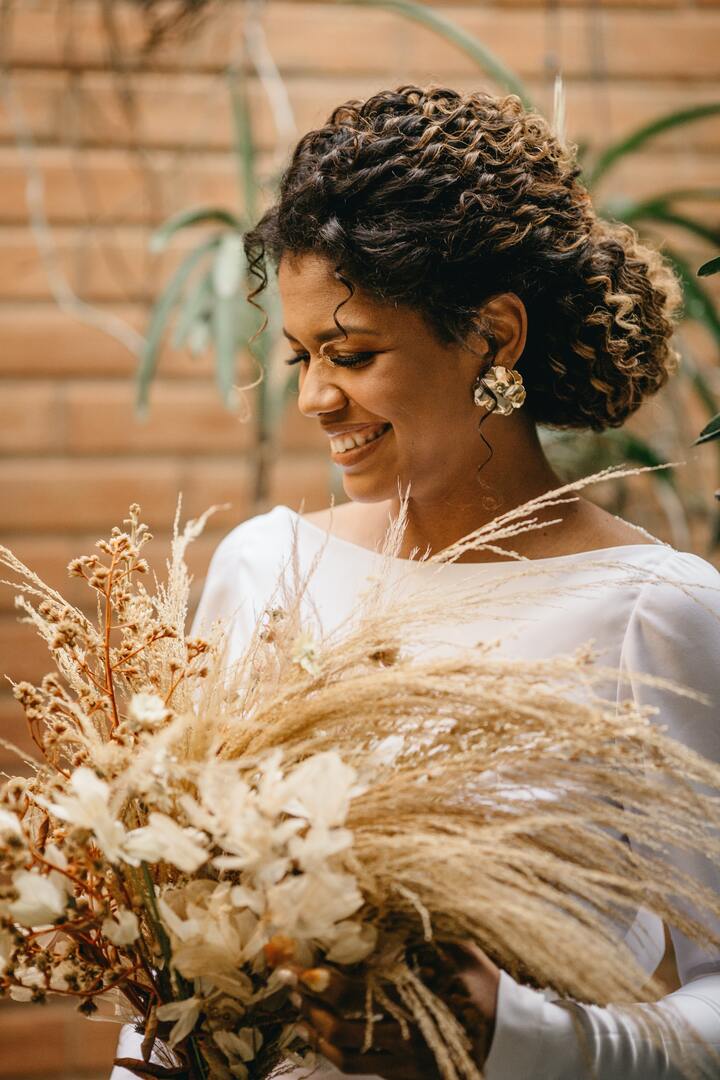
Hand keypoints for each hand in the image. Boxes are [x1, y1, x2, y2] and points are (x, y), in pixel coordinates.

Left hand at [280, 940, 499, 1078]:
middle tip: (284, 979)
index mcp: (421, 1004)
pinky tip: (315, 1028)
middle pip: (344, 1029)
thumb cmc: (482, 984)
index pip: (364, 997)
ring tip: (295, 1003)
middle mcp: (409, 1040)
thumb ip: (421, 933)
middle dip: (309, 1003)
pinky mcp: (403, 1078)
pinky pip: (357, 1069)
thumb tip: (382, 904)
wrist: (510, 1038)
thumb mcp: (459, 950)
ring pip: (345, 1055)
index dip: (331, 984)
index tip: (305, 968)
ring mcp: (405, 1065)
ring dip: (314, 1028)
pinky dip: (330, 1050)